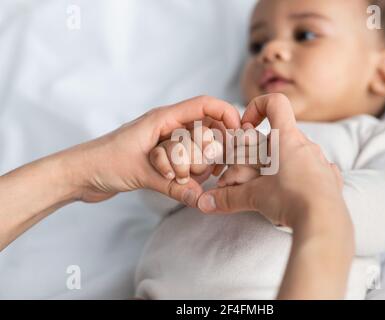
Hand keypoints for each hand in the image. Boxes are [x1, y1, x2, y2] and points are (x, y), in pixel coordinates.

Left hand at [64, 96, 240, 206]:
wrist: (78, 173)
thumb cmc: (103, 162)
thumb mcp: (141, 173)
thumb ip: (174, 186)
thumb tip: (201, 198)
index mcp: (163, 119)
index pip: (203, 105)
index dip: (226, 113)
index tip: (240, 131)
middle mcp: (167, 128)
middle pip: (205, 129)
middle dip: (214, 147)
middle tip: (215, 168)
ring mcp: (164, 144)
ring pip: (197, 147)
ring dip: (200, 163)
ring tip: (193, 179)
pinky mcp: (160, 159)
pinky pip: (185, 162)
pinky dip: (189, 173)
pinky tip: (186, 187)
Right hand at [198, 94, 346, 230]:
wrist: (324, 222)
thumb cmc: (290, 200)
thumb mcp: (254, 197)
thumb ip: (227, 197)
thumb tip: (205, 202)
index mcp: (286, 139)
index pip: (275, 103)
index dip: (257, 107)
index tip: (246, 128)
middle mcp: (306, 145)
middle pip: (278, 138)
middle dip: (258, 154)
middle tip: (246, 175)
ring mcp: (320, 160)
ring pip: (294, 154)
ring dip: (278, 166)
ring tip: (268, 188)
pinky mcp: (330, 178)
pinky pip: (312, 169)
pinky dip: (299, 177)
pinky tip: (293, 194)